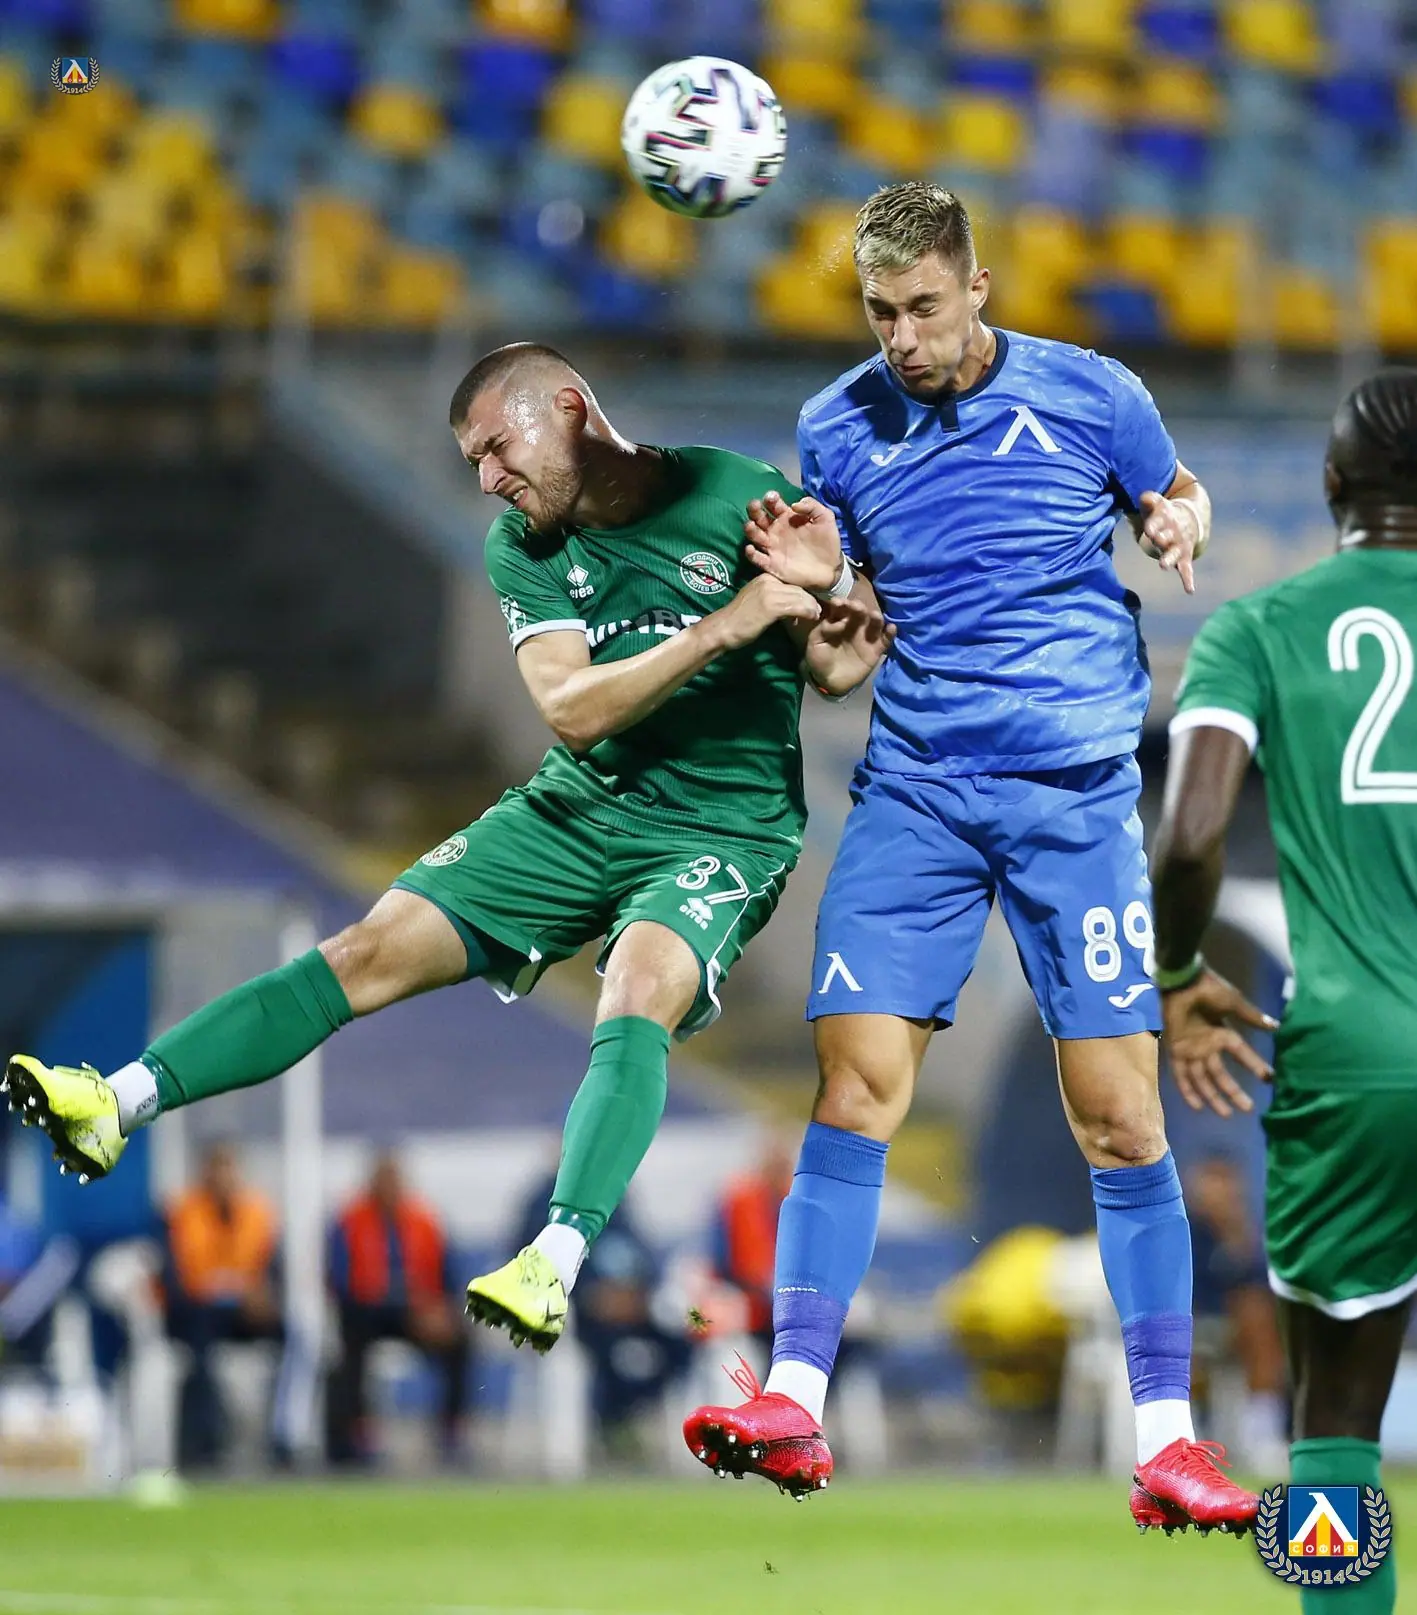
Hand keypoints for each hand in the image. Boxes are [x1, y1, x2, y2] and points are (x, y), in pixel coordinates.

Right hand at [713, 573, 820, 650]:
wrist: (723, 629)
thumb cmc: (738, 620)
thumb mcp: (756, 601)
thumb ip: (772, 597)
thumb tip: (791, 603)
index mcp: (764, 577)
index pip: (791, 582)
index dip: (803, 592)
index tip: (812, 602)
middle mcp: (768, 581)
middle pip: (798, 587)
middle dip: (810, 598)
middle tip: (819, 609)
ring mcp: (770, 592)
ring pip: (800, 596)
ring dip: (812, 606)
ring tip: (817, 614)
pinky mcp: (772, 606)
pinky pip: (797, 606)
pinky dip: (807, 612)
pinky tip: (812, 617)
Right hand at [744, 490, 843, 591]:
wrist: (831, 569)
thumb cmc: (827, 541)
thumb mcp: (825, 518)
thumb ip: (812, 506)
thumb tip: (794, 505)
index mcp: (787, 517)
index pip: (774, 505)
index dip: (770, 499)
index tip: (771, 498)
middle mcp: (776, 530)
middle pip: (759, 517)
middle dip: (755, 510)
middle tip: (755, 505)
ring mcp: (772, 547)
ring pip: (755, 535)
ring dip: (750, 529)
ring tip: (751, 526)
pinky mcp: (772, 564)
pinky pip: (757, 558)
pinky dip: (751, 554)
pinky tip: (750, 549)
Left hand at [806, 594, 895, 672]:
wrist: (829, 682)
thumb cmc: (820, 660)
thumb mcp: (814, 643)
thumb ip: (824, 629)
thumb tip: (840, 621)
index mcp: (838, 621)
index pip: (841, 608)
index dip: (841, 603)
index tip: (838, 602)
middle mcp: (854, 625)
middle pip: (859, 612)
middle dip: (858, 607)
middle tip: (856, 607)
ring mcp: (866, 636)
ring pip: (874, 623)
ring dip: (876, 617)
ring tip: (875, 616)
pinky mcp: (876, 650)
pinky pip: (886, 640)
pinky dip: (890, 633)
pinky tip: (891, 628)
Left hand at [1137, 491, 1198, 594]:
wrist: (1189, 517)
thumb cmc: (1164, 513)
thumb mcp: (1157, 504)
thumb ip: (1149, 500)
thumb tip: (1143, 496)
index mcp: (1165, 519)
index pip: (1157, 521)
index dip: (1154, 525)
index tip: (1149, 529)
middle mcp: (1173, 533)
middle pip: (1166, 537)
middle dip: (1162, 539)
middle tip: (1157, 540)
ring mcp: (1179, 546)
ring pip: (1174, 554)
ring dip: (1169, 559)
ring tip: (1163, 566)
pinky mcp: (1184, 557)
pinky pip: (1187, 569)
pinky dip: (1188, 579)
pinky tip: (1190, 590)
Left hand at [1162, 966, 1278, 1117]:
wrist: (1181, 982)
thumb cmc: (1208, 989)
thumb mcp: (1233, 1003)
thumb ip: (1251, 1017)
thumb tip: (1276, 1026)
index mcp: (1223, 1033)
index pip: (1241, 1054)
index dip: (1254, 1066)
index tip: (1269, 1079)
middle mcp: (1207, 1045)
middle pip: (1221, 1074)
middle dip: (1233, 1091)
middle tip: (1249, 1108)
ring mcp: (1191, 1050)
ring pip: (1202, 1079)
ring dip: (1213, 1096)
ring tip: (1226, 1114)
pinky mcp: (1175, 1050)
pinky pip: (1181, 1075)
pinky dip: (1188, 1090)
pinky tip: (1197, 1106)